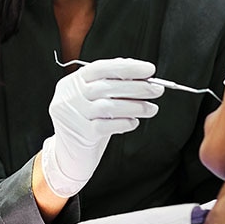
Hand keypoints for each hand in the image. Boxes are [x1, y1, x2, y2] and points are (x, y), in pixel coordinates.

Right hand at [42, 58, 163, 196]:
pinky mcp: (81, 134)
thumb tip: (140, 73)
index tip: (149, 70)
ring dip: (135, 106)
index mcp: (73, 81)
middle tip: (157, 89)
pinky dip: (124, 122)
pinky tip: (134, 122)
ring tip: (151, 108)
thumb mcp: (92, 98)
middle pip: (107, 86)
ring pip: (109, 106)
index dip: (128, 67)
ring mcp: (74, 115)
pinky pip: (107, 126)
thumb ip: (111, 83)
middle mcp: (70, 96)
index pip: (102, 67)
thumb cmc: (85, 121)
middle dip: (137, 87)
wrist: (67, 156)